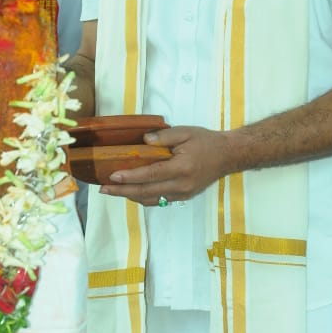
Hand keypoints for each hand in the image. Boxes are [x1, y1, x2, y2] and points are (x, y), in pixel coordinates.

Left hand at [99, 125, 232, 206]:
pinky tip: (131, 192)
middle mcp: (181, 185)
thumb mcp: (186, 132)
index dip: (130, 177)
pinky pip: (158, 200)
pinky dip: (143, 197)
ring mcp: (183, 194)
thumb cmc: (206, 141)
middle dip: (123, 191)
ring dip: (130, 196)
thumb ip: (164, 136)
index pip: (151, 174)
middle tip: (103, 189)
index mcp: (182, 168)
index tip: (112, 176)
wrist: (228, 156)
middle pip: (146, 191)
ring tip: (112, 191)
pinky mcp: (183, 197)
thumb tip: (143, 141)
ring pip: (151, 199)